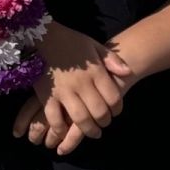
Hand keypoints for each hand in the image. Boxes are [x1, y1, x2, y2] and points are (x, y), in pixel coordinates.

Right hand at [12, 26, 130, 154]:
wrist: (41, 36)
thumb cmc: (69, 40)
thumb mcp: (94, 45)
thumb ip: (112, 60)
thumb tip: (127, 73)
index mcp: (95, 71)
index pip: (113, 97)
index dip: (117, 109)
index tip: (116, 111)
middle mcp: (81, 84)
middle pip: (98, 111)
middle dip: (104, 122)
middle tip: (104, 124)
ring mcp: (63, 91)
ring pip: (80, 118)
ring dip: (88, 130)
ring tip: (92, 132)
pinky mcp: (47, 96)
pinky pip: (55, 118)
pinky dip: (61, 128)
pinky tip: (65, 132)